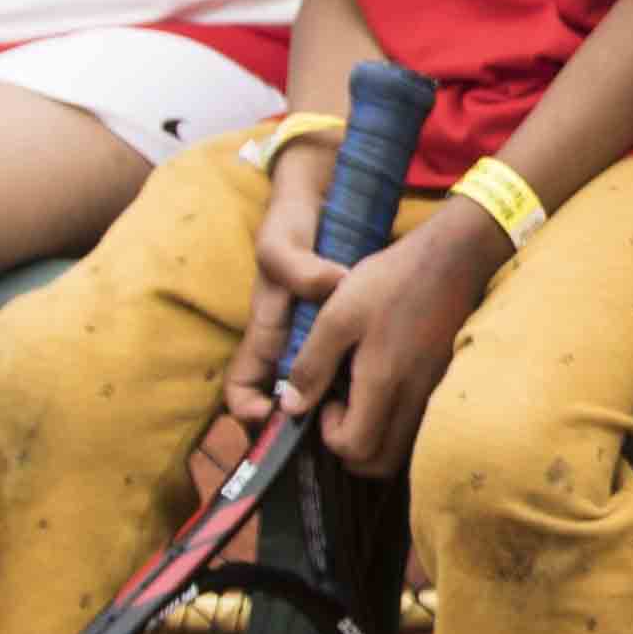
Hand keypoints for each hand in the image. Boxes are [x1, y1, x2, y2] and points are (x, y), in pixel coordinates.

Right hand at [202, 151, 346, 479]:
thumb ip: (299, 268)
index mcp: (265, 330)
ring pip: (321, 392)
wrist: (318, 199)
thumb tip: (329, 287)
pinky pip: (349, 367)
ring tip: (365, 420)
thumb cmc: (290, 223)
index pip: (243, 386)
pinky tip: (389, 387)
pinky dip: (362, 382)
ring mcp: (317, 339)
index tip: (272, 419)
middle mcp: (289, 342)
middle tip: (333, 434)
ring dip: (336, 409)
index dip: (248, 411)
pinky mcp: (345, 330)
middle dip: (302, 426)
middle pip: (288, 402)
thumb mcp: (285, 243)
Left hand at [289, 201, 504, 473]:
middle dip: (350, 448)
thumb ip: (313, 364)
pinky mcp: (443, 384)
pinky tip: (384, 386)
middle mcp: (414, 400)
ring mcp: (433, 395)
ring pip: (400, 449)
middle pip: (379, 463)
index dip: (330, 435)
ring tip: (360, 396)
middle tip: (339, 408)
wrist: (453, 259)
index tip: (326, 399)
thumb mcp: (337, 314)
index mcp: (384, 384)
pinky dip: (394, 423)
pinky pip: (416, 426)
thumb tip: (292, 407)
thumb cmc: (390, 281)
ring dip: (373, 437)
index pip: (355, 449)